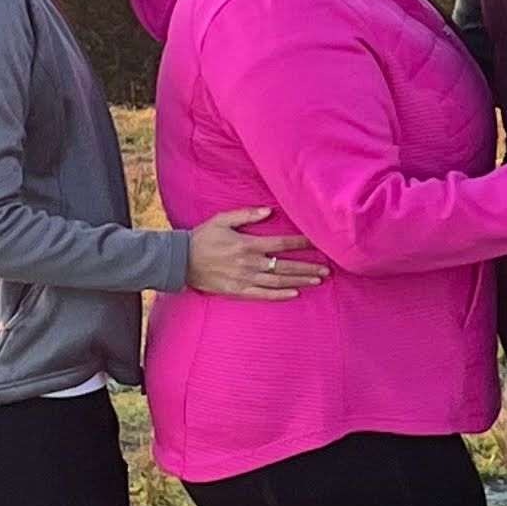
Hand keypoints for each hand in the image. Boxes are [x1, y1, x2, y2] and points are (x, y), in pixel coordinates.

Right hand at [186, 206, 323, 298]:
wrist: (179, 261)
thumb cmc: (201, 237)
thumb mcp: (222, 220)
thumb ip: (246, 215)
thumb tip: (269, 210)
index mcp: (247, 244)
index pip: (281, 244)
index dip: (301, 243)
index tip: (318, 243)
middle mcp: (249, 263)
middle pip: (284, 266)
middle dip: (307, 267)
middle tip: (327, 269)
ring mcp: (243, 279)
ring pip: (277, 281)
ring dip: (299, 281)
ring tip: (318, 280)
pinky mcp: (236, 291)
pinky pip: (262, 295)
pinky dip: (279, 295)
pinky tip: (294, 294)